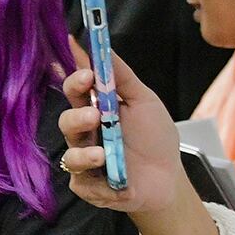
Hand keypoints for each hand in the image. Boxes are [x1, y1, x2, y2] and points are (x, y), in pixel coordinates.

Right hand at [56, 34, 186, 215]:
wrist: (168, 177)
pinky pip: (81, 183)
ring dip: (84, 154)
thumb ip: (122, 77)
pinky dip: (100, 183)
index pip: (77, 91)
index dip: (76, 81)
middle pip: (67, 121)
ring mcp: (84, 162)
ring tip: (103, 155)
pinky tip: (117, 183)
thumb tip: (103, 47)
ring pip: (70, 155)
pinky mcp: (87, 187)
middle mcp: (86, 134)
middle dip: (77, 117)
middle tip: (95, 115)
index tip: (86, 74)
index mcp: (96, 109)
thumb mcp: (144, 101)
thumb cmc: (155, 138)